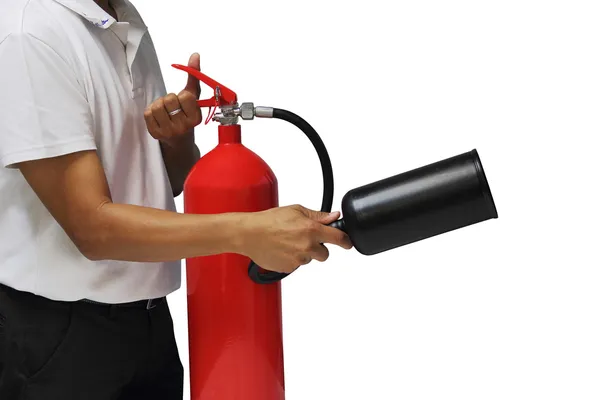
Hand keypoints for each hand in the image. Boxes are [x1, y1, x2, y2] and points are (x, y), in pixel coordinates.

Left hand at [144, 53, 202, 146]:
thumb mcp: (193, 98)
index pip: (186, 97)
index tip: (184, 102)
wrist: (179, 141)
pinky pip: (148, 113)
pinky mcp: (155, 133)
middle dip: (170, 99)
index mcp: (195, 119)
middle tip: (173, 107)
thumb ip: (194, 77)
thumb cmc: (186, 115)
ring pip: (158, 106)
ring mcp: (168, 131)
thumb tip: (195, 55)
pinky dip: (151, 111)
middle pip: (170, 99)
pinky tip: (158, 116)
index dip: (182, 96)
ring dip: (160, 104)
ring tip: (165, 111)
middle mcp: (183, 127)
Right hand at [237, 204, 352, 273]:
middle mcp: (307, 246)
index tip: (348, 243)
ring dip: (303, 253)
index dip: (346, 241)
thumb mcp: (296, 210)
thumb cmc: (269, 220)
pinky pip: (296, 265)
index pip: (338, 238)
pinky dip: (291, 259)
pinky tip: (282, 249)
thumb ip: (317, 215)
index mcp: (311, 229)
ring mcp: (298, 259)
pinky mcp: (289, 268)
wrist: (249, 234)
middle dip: (318, 248)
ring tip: (287, 242)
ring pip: (309, 259)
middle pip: (325, 255)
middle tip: (304, 239)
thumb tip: (333, 216)